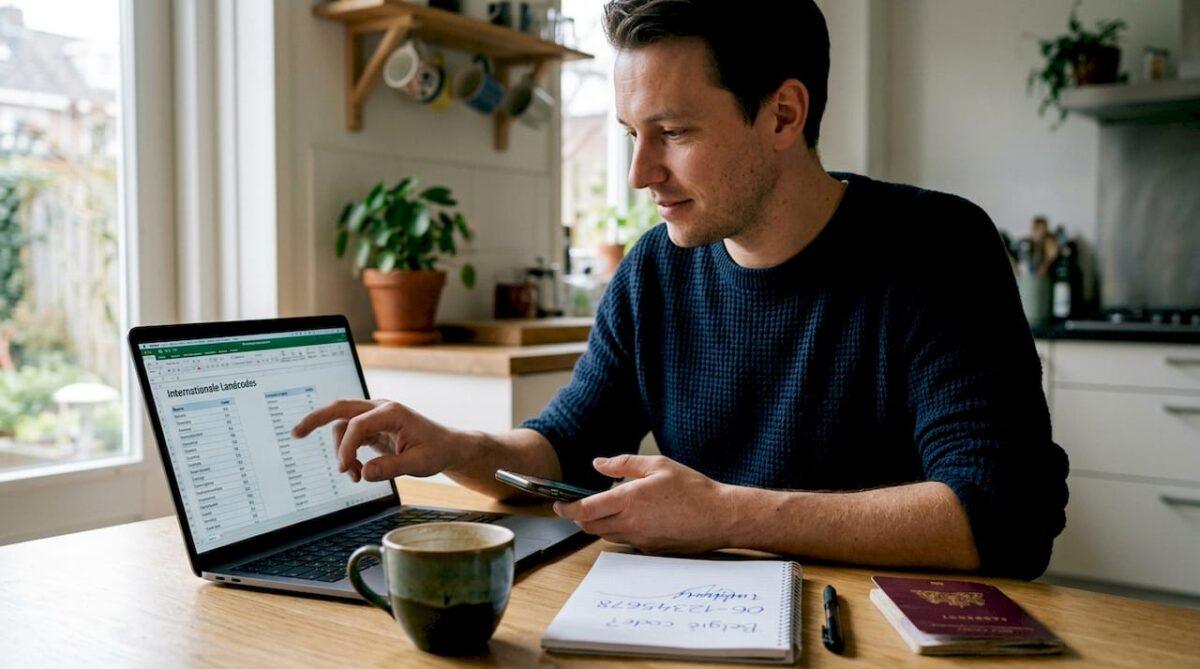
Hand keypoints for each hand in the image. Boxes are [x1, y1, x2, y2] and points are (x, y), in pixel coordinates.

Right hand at [291, 399, 459, 482]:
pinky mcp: (372, 427)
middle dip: (316, 419)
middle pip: (340, 408)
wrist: (448, 446)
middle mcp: (380, 409)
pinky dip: (347, 452)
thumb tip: (364, 473)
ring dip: (341, 450)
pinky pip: (350, 436)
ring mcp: (375, 417)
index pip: (357, 424)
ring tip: (352, 475)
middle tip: (296, 433)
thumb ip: (391, 468)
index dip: (347, 447)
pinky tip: (355, 471)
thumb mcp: (419, 464)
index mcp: (391, 412)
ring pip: (343, 426)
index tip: (346, 469)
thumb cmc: (436, 450)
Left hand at [552, 455, 737, 553]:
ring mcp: (640, 540)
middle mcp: (630, 524)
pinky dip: (620, 530)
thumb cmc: (692, 488)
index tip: (558, 503)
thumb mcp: (657, 465)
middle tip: (579, 504)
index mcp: (629, 500)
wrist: (720, 517)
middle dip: (579, 517)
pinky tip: (633, 516)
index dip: (566, 508)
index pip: (584, 511)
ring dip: (599, 524)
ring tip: (607, 507)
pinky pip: (625, 541)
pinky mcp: (650, 549)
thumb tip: (597, 464)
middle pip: (589, 527)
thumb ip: (623, 464)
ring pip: (606, 535)